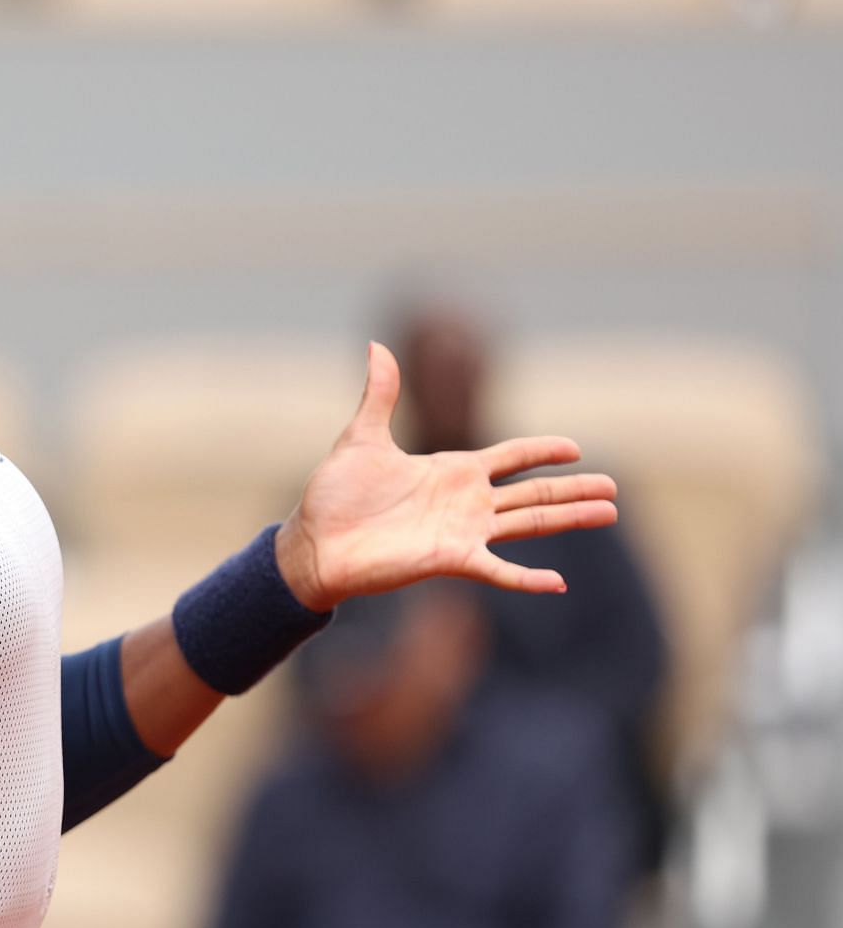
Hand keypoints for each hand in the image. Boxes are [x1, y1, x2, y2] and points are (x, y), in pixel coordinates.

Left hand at [276, 343, 618, 610]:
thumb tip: (377, 345)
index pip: (509, 458)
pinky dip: (527, 577)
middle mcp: (464, 502)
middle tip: (613, 488)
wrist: (314, 542)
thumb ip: (380, 395)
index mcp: (450, 471)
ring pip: (528, 524)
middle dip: (572, 489)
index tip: (576, 447)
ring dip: (568, 519)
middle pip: (532, 493)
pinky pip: (498, 570)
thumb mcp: (362, 437)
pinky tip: (558, 582)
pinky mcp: (450, 560)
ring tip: (608, 513)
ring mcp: (462, 532)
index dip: (540, 451)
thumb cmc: (335, 495)